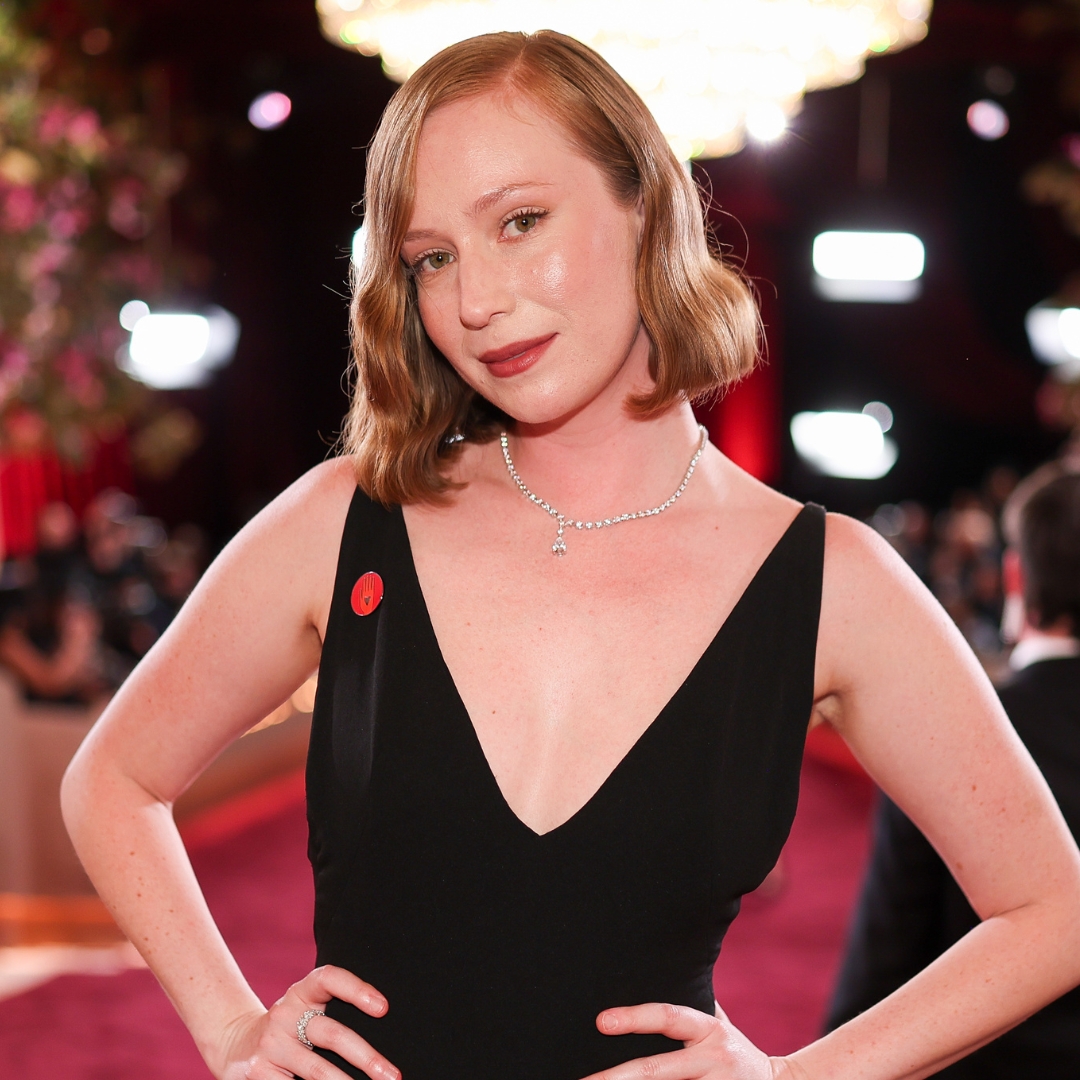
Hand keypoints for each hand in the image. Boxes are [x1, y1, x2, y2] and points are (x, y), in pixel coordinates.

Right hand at [216, 965, 399, 1079]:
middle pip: (332, 1034)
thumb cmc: (289, 1028)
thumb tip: (385, 1036)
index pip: (329, 978)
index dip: (356, 989)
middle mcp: (284, 1015)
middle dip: (367, 1058)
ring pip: (316, 1070)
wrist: (235, 1044)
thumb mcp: (304, 1009)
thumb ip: (333, 1013)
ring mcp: (269, 1046)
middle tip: (392, 1075)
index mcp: (301, 993)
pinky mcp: (256, 1074)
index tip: (384, 1008)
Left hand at [582, 1002, 800, 1079]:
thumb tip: (666, 963)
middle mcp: (713, 1059)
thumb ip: (694, 1003)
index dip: (634, 1018)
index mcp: (709, 1030)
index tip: (602, 1021)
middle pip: (658, 1069)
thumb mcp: (719, 1023)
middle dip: (618, 1077)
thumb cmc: (735, 1052)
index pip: (667, 1017)